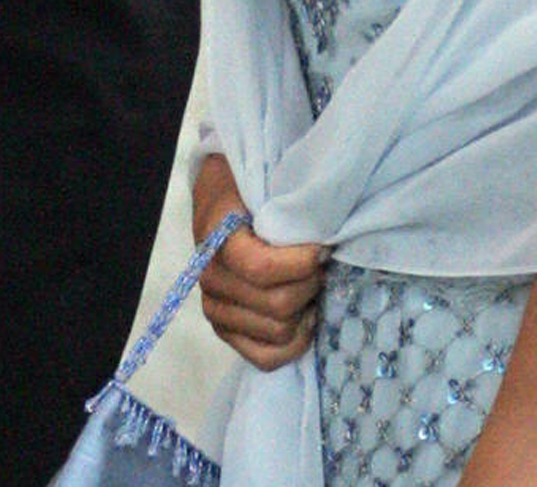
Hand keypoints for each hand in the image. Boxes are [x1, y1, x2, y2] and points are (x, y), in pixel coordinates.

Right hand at [192, 153, 325, 369]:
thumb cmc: (250, 186)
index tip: (323, 246)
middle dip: (310, 282)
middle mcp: (211, 280)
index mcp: (217, 238)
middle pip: (278, 305)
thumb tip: (324, 222)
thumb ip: (288, 200)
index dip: (303, 262)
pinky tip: (304, 313)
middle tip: (320, 262)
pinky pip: (266, 358)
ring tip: (311, 282)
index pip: (262, 269)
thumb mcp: (263, 177)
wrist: (222, 197)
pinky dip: (294, 341)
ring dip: (304, 308)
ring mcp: (216, 310)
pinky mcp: (227, 332)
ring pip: (278, 332)